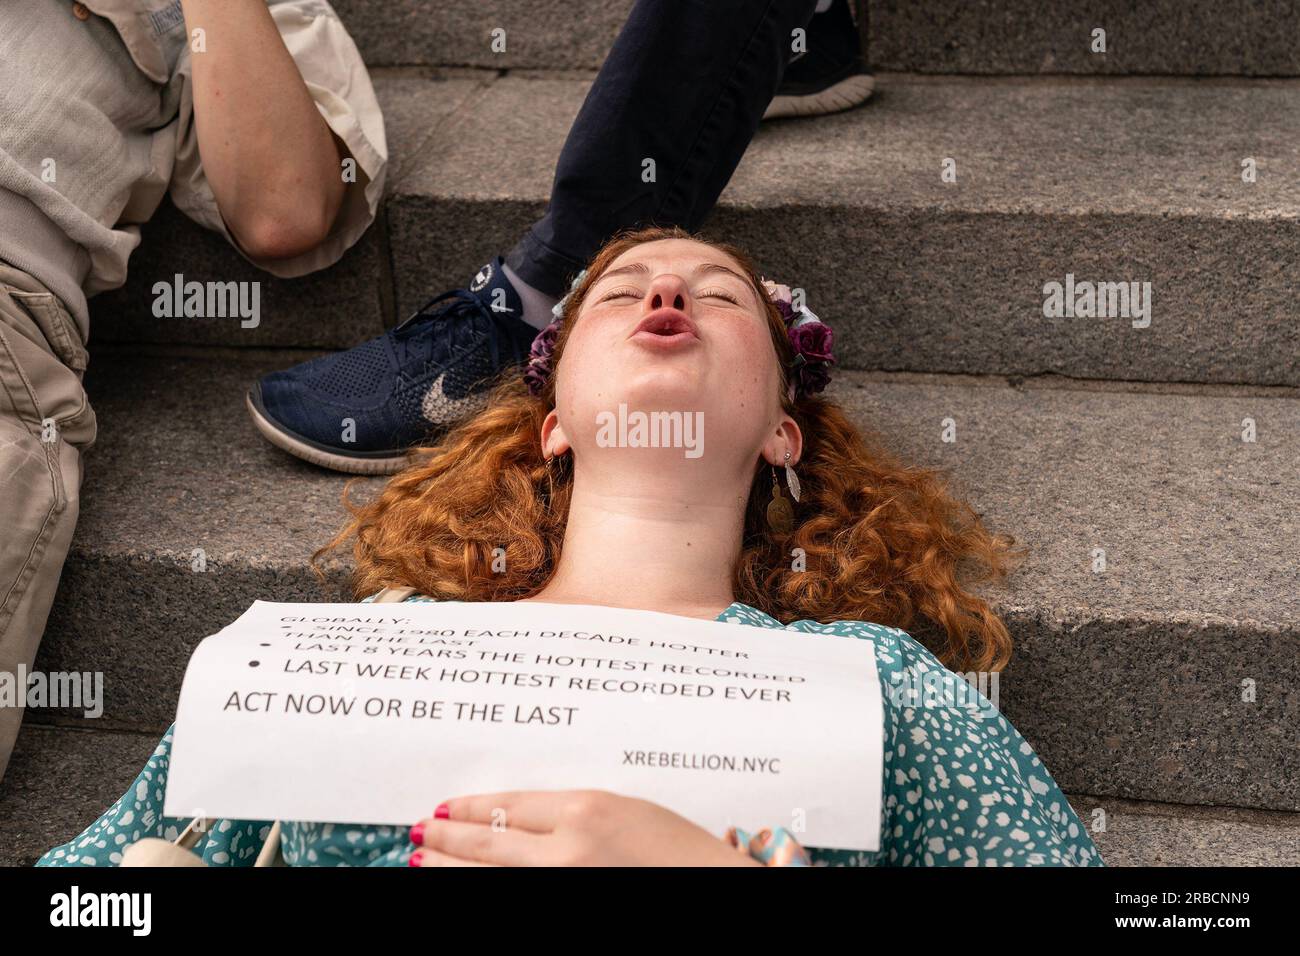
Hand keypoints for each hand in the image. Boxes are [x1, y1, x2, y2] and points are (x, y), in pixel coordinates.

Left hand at [408, 789, 760, 866]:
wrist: (715, 888)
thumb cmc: (680, 851)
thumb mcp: (626, 810)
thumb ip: (572, 813)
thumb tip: (515, 821)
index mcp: (585, 811)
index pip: (506, 806)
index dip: (468, 809)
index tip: (445, 809)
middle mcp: (565, 852)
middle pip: (484, 844)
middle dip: (445, 839)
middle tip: (419, 833)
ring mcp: (559, 888)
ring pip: (483, 877)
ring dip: (446, 868)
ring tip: (422, 861)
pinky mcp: (564, 917)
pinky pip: (500, 901)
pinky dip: (474, 892)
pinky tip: (457, 886)